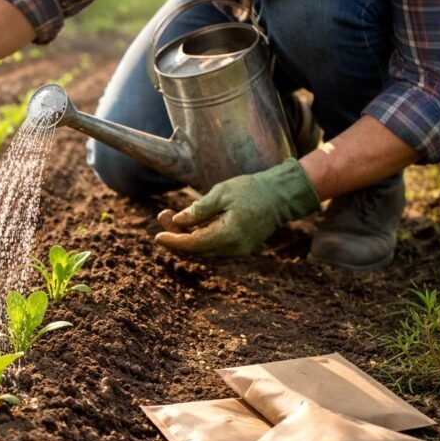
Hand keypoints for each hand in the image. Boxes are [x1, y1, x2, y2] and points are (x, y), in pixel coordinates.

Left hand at [154, 158, 320, 256]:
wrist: (282, 196)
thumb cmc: (252, 190)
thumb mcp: (222, 193)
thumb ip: (199, 209)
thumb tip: (178, 221)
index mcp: (230, 235)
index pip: (194, 245)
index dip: (173, 241)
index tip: (157, 236)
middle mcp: (234, 248)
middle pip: (195, 250)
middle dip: (176, 235)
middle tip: (163, 214)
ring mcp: (238, 250)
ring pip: (203, 250)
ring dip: (185, 236)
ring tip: (171, 216)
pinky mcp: (239, 247)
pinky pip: (212, 246)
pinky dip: (198, 236)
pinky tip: (188, 222)